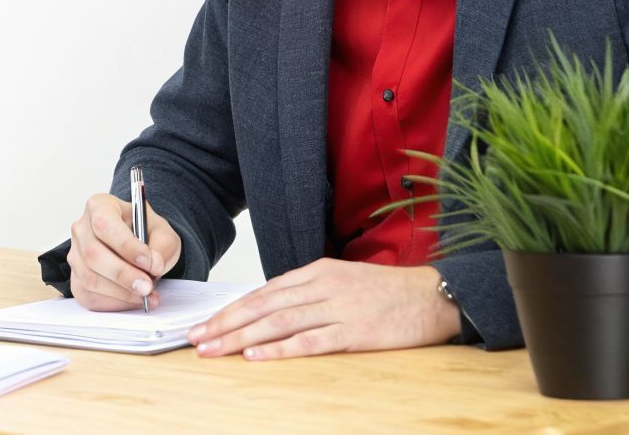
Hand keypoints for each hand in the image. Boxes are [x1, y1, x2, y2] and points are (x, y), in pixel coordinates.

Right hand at [67, 191, 181, 311]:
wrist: (139, 247)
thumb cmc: (146, 233)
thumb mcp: (162, 231)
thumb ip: (162, 245)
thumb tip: (153, 265)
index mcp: (100, 206)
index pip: (105, 224)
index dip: (126, 246)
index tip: (149, 262)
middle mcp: (81, 229)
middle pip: (93, 254)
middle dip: (123, 275)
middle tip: (148, 286)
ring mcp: (75, 256)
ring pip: (89, 279)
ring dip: (121, 292)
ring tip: (146, 294)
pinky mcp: (77, 280)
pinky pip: (89, 297)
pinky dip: (114, 303)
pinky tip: (133, 300)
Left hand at [187, 259, 460, 359]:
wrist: (432, 295)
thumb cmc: (387, 293)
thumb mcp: (343, 282)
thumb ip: (308, 294)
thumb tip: (271, 311)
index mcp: (317, 272)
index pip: (263, 292)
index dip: (230, 309)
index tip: (205, 324)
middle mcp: (322, 286)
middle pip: (263, 306)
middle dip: (225, 324)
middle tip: (196, 339)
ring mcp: (338, 308)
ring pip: (278, 322)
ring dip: (241, 337)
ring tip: (215, 349)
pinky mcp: (355, 331)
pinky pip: (310, 340)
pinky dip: (280, 349)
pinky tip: (256, 356)